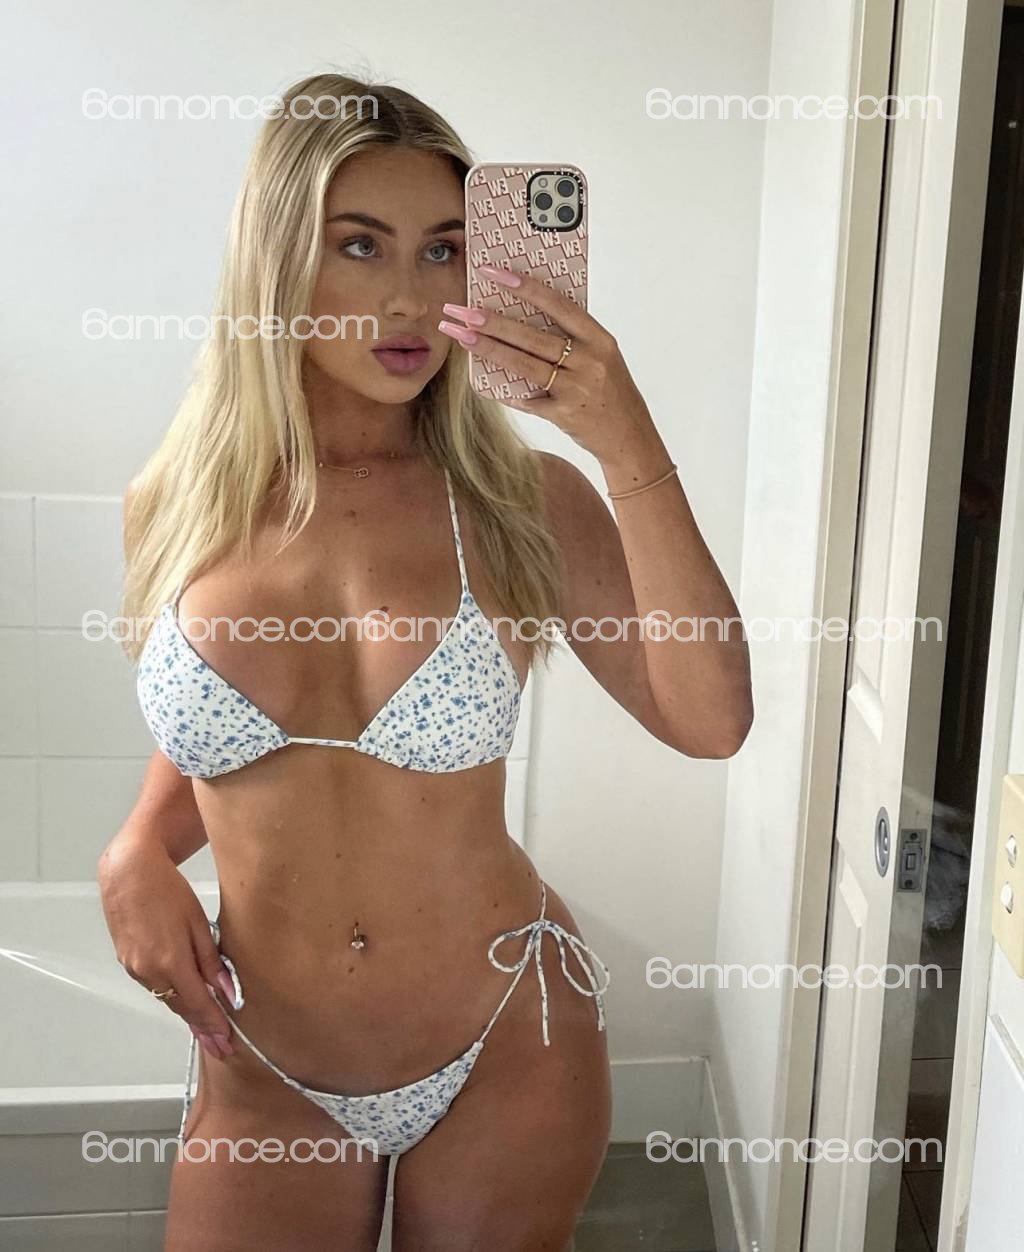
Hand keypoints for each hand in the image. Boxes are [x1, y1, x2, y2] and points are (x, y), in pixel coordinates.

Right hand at [97, 832, 236, 1061]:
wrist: (129, 873)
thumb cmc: (169, 891)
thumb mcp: (198, 923)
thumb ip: (212, 961)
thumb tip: (228, 992)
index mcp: (171, 963)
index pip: (198, 1004)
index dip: (214, 1025)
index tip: (227, 1042)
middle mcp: (149, 972)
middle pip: (181, 1008)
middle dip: (202, 1029)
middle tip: (220, 1047)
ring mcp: (135, 969)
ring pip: (167, 999)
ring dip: (187, 1015)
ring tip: (207, 1031)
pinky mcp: (127, 962)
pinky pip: (155, 986)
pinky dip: (172, 996)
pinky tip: (185, 1001)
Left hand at [438, 264, 660, 468]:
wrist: (630, 437)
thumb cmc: (612, 393)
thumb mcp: (603, 358)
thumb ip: (574, 339)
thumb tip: (526, 318)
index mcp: (600, 339)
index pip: (558, 305)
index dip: (526, 287)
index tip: (496, 273)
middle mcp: (589, 361)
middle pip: (533, 336)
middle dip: (494, 322)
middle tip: (464, 311)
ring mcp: (577, 388)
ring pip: (525, 364)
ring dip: (490, 349)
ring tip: (463, 337)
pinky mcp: (564, 414)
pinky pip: (527, 399)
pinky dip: (505, 391)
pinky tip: (482, 383)